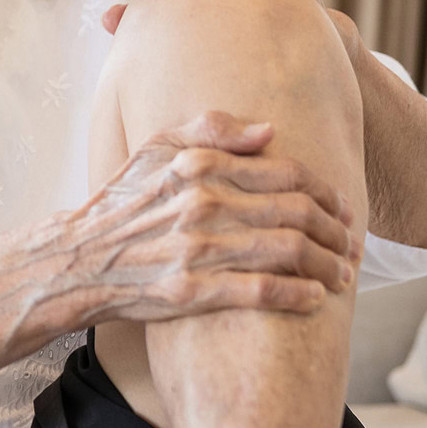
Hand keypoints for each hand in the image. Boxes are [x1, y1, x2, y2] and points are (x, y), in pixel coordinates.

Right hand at [45, 111, 358, 325]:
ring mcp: (196, 249)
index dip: (327, 191)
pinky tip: (315, 298)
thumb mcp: (152, 151)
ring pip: (289, 252)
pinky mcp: (191, 291)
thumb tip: (268, 130)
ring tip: (342, 276)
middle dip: (337, 233)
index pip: (287, 173)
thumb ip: (209, 128)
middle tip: (351, 246)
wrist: (75, 262)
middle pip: (298, 213)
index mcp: (197, 166)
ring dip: (328, 265)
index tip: (342, 208)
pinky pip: (261, 291)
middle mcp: (201, 204)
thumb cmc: (119, 206)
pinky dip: (297, 294)